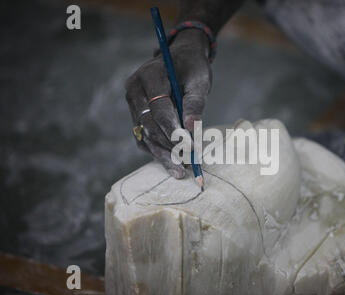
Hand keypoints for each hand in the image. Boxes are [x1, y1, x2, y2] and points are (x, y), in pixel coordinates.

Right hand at [125, 29, 211, 178]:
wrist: (181, 59)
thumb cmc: (192, 68)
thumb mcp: (199, 81)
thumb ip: (194, 104)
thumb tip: (191, 129)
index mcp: (149, 76)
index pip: (159, 109)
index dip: (174, 131)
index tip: (190, 147)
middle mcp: (134, 90)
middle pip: (149, 125)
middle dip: (168, 147)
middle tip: (186, 165)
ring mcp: (132, 103)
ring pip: (145, 135)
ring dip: (162, 155)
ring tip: (179, 172)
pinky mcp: (135, 115)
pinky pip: (143, 137)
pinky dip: (157, 150)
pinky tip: (171, 163)